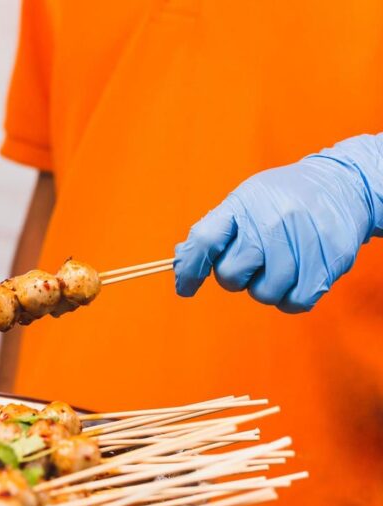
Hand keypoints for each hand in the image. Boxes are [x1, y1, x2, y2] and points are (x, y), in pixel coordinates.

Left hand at [174, 133, 382, 311]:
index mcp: (243, 204)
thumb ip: (214, 230)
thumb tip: (181, 264)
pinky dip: (291, 297)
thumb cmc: (283, 198)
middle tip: (253, 261)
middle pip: (231, 275)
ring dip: (265, 287)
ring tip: (279, 264)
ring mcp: (301, 242)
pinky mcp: (328, 263)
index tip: (185, 288)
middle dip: (235, 277)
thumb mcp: (246, 199)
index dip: (189, 270)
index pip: (204, 240)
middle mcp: (271, 221)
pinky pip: (294, 302)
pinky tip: (296, 277)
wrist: (344, 184)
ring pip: (263, 293)